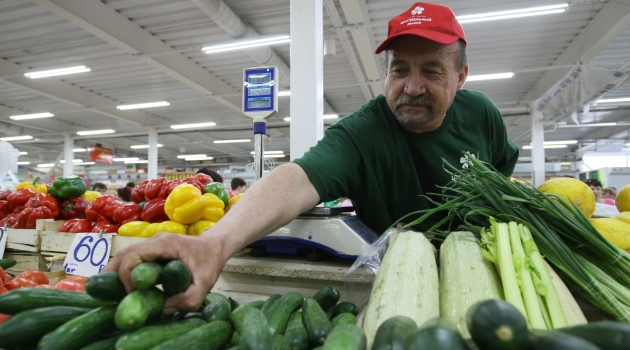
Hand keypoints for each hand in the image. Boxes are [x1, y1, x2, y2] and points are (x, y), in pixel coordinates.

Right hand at [104, 232, 228, 312]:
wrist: (216, 246)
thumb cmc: (210, 262)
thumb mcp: (205, 284)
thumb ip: (188, 299)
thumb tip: (162, 309)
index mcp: (165, 244)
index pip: (133, 256)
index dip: (126, 277)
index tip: (132, 295)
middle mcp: (155, 240)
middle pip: (123, 254)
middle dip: (111, 274)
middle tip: (106, 295)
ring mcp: (152, 243)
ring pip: (125, 254)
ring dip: (115, 272)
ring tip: (109, 292)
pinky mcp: (153, 249)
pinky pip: (132, 257)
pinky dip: (123, 270)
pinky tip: (121, 286)